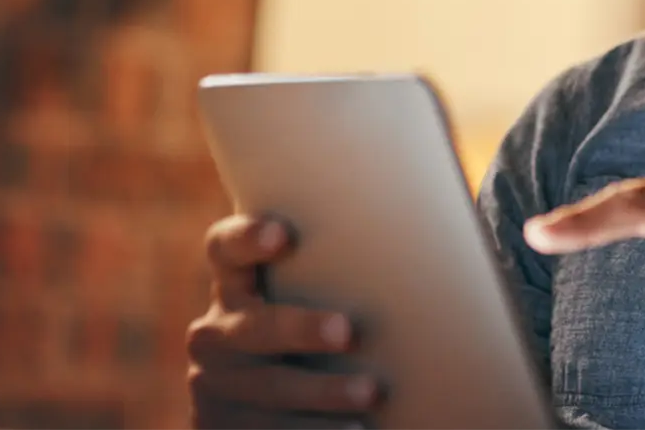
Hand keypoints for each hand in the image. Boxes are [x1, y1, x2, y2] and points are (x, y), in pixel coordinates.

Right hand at [185, 214, 381, 427]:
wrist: (262, 409)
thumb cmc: (310, 332)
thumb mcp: (304, 302)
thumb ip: (332, 275)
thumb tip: (427, 244)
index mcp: (235, 288)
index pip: (225, 250)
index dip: (246, 237)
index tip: (282, 234)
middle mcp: (217, 334)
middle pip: (256, 326)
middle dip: (300, 328)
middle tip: (347, 330)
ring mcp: (217, 386)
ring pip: (271, 388)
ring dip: (322, 392)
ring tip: (370, 392)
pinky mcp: (223, 429)